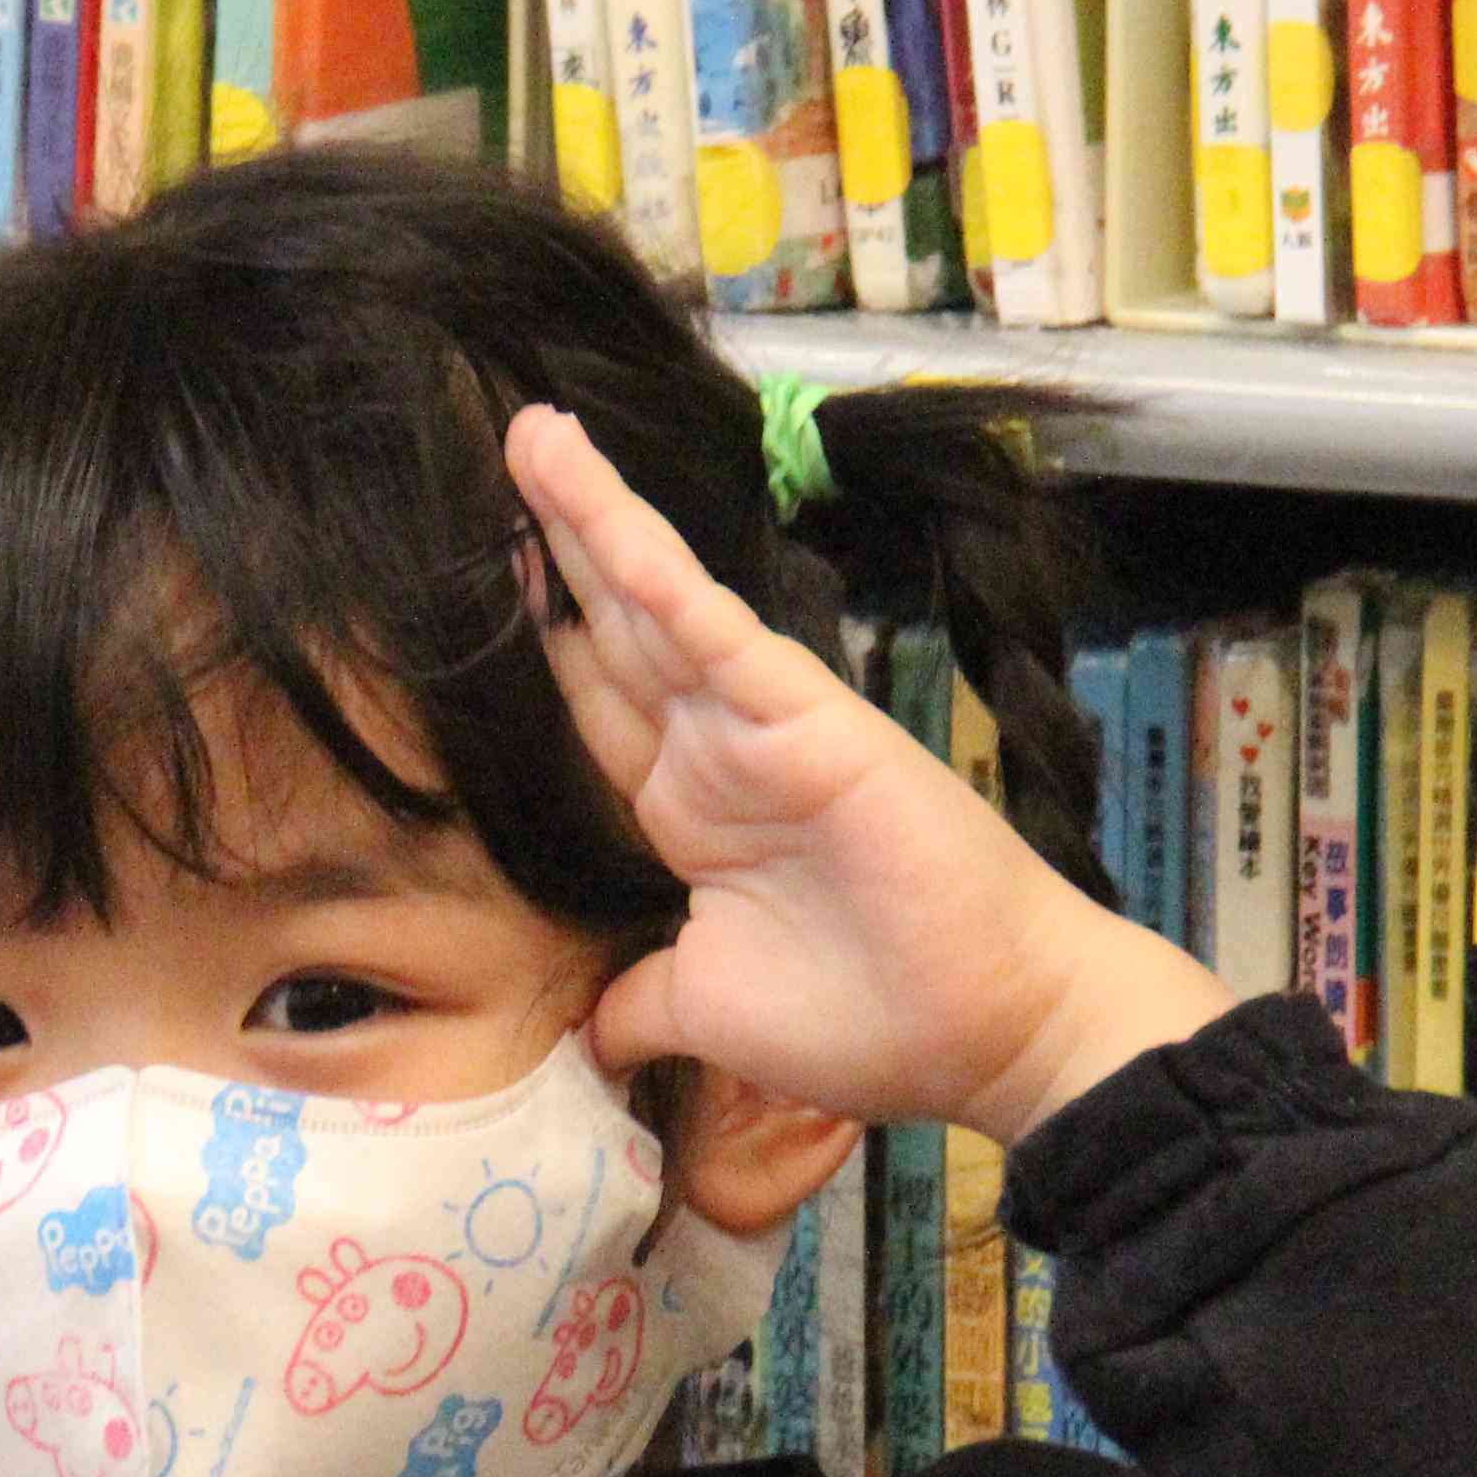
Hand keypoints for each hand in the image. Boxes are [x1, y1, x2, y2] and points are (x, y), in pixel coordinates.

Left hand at [508, 406, 1224, 1144]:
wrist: (990, 1031)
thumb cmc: (870, 1017)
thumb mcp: (711, 1011)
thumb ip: (642, 1002)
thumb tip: (587, 1041)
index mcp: (690, 812)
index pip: (598, 704)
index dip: (545, 637)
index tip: (487, 570)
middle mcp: (717, 753)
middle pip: (616, 627)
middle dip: (559, 542)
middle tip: (512, 442)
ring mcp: (759, 725)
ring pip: (656, 604)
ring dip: (596, 519)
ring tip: (535, 435)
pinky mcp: (807, 716)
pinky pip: (716, 634)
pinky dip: (660, 577)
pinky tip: (604, 517)